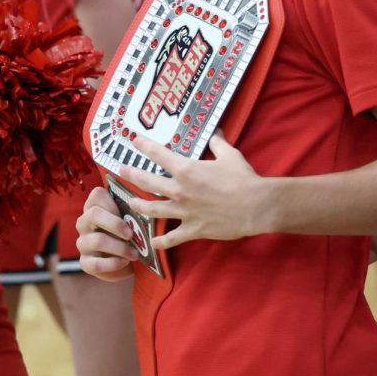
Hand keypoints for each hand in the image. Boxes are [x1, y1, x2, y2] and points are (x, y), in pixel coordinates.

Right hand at [76, 187, 137, 280]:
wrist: (125, 264)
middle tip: (131, 235)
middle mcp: (84, 223)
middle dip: (116, 224)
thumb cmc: (130, 237)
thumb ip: (133, 212)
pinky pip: (96, 263)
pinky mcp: (85, 262)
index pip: (97, 194)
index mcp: (95, 207)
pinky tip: (125, 262)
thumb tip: (144, 206)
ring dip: (120, 248)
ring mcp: (83, 243)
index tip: (129, 211)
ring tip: (134, 254)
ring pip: (97, 240)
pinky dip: (114, 263)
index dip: (113, 202)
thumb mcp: (131, 221)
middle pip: (94, 214)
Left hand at [116, 129, 272, 250]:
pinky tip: (152, 243)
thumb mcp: (229, 155)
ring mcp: (184, 211)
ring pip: (153, 210)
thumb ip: (218, 143)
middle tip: (120, 171)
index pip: (158, 154)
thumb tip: (216, 132)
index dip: (144, 145)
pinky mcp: (193, 229)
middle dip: (131, 175)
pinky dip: (161, 242)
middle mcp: (179, 190)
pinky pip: (172, 238)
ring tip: (130, 204)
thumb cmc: (242, 178)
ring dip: (139, 206)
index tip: (134, 140)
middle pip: (147, 182)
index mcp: (186, 169)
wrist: (256, 206)